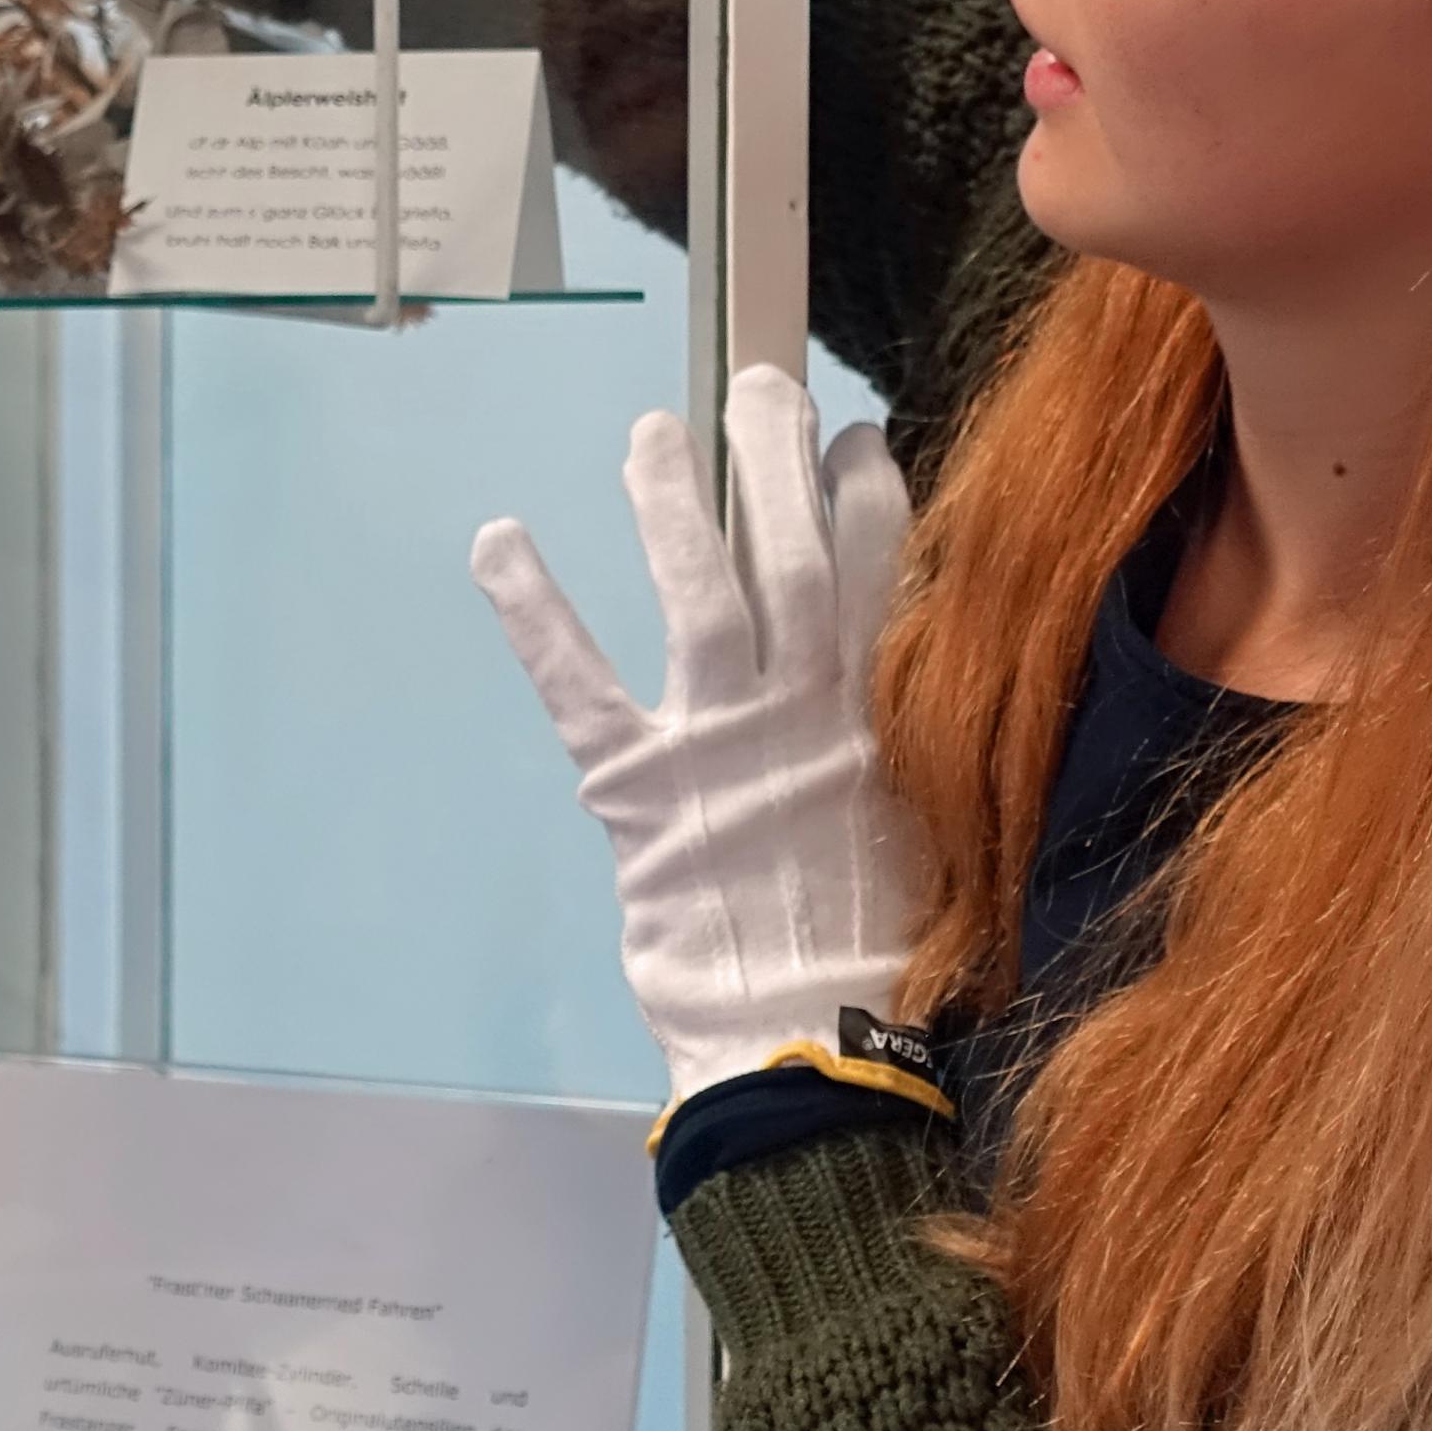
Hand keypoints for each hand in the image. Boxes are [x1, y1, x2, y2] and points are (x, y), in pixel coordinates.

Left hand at [469, 364, 925, 1111]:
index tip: (858, 439)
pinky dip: (535, 611)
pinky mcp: (638, 785)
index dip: (866, 499)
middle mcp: (805, 712)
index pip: (882, 577)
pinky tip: (497, 540)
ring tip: (653, 433)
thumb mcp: (934, 839)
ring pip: (702, 594)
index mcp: (885, 722)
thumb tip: (926, 692)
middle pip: (793, 557)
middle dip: (779, 461)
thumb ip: (918, 754)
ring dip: (676, 506)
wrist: (816, 1045)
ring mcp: (717, 743)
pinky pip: (578, 684)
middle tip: (763, 385)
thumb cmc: (886, 962)